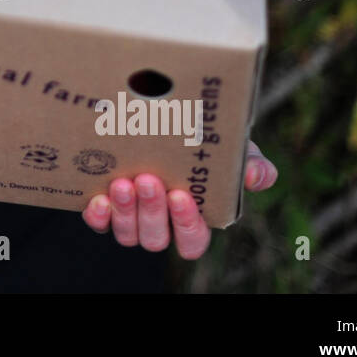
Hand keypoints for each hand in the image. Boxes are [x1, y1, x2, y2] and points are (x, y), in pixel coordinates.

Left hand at [80, 140, 276, 258]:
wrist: (162, 116)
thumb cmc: (203, 140)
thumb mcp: (233, 149)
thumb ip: (250, 164)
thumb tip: (258, 176)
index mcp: (193, 218)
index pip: (193, 241)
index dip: (188, 226)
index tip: (182, 195)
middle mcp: (160, 223)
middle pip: (156, 239)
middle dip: (152, 212)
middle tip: (148, 180)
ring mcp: (131, 217)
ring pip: (127, 234)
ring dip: (125, 212)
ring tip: (124, 182)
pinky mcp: (105, 206)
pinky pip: (99, 223)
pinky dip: (98, 216)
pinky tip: (98, 197)